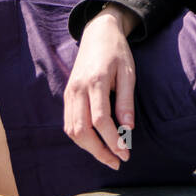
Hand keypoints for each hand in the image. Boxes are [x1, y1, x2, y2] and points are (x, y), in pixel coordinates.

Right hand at [63, 8, 136, 168]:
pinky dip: (80, 138)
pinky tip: (95, 143)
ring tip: (107, 156)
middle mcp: (78, 89)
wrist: (98, 33)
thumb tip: (128, 130)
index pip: (100, 119)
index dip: (112, 140)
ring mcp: (70, 92)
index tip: (125, 153)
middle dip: (99, 151)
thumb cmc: (117, 52)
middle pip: (82, 130)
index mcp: (95, 81)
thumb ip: (126, 102)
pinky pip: (69, 123)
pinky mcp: (67, 94)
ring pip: (72, 130)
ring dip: (89, 148)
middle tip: (117, 162)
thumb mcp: (128, 73)